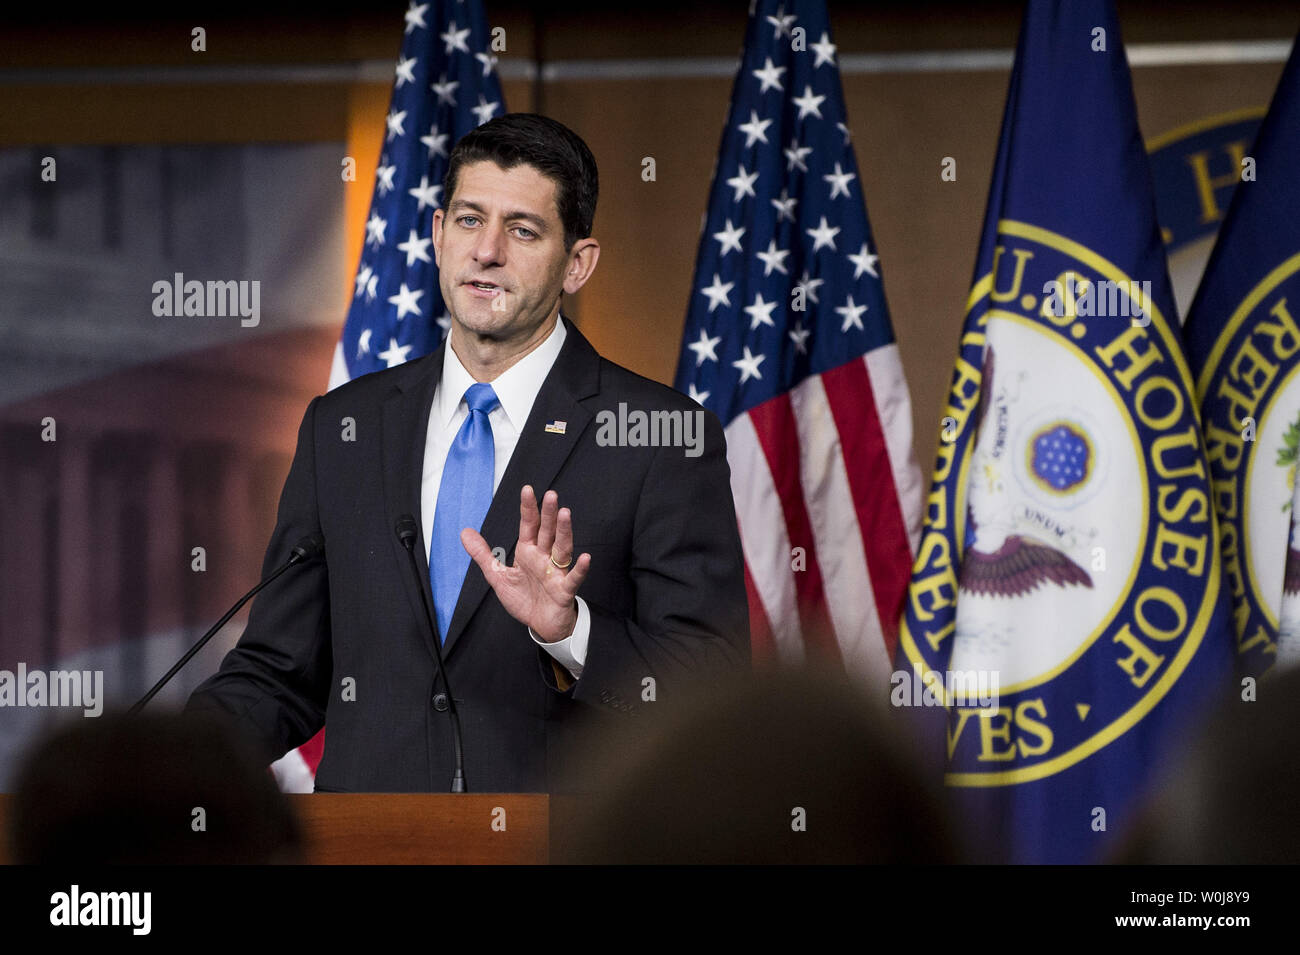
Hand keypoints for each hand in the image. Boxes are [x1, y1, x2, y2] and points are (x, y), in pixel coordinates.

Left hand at [461, 485, 591, 641]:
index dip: (528, 508)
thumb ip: (483, 554)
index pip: (529, 525)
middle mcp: (544, 558)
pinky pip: (573, 578)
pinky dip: (579, 568)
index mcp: (528, 552)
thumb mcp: (498, 575)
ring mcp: (556, 572)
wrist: (541, 624)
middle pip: (547, 532)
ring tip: (565, 514)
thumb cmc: (524, 599)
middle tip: (551, 495)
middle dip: (549, 514)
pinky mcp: (564, 590)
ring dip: (564, 531)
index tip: (528, 489)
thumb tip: (465, 532)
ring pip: (561, 548)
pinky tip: (584, 557)